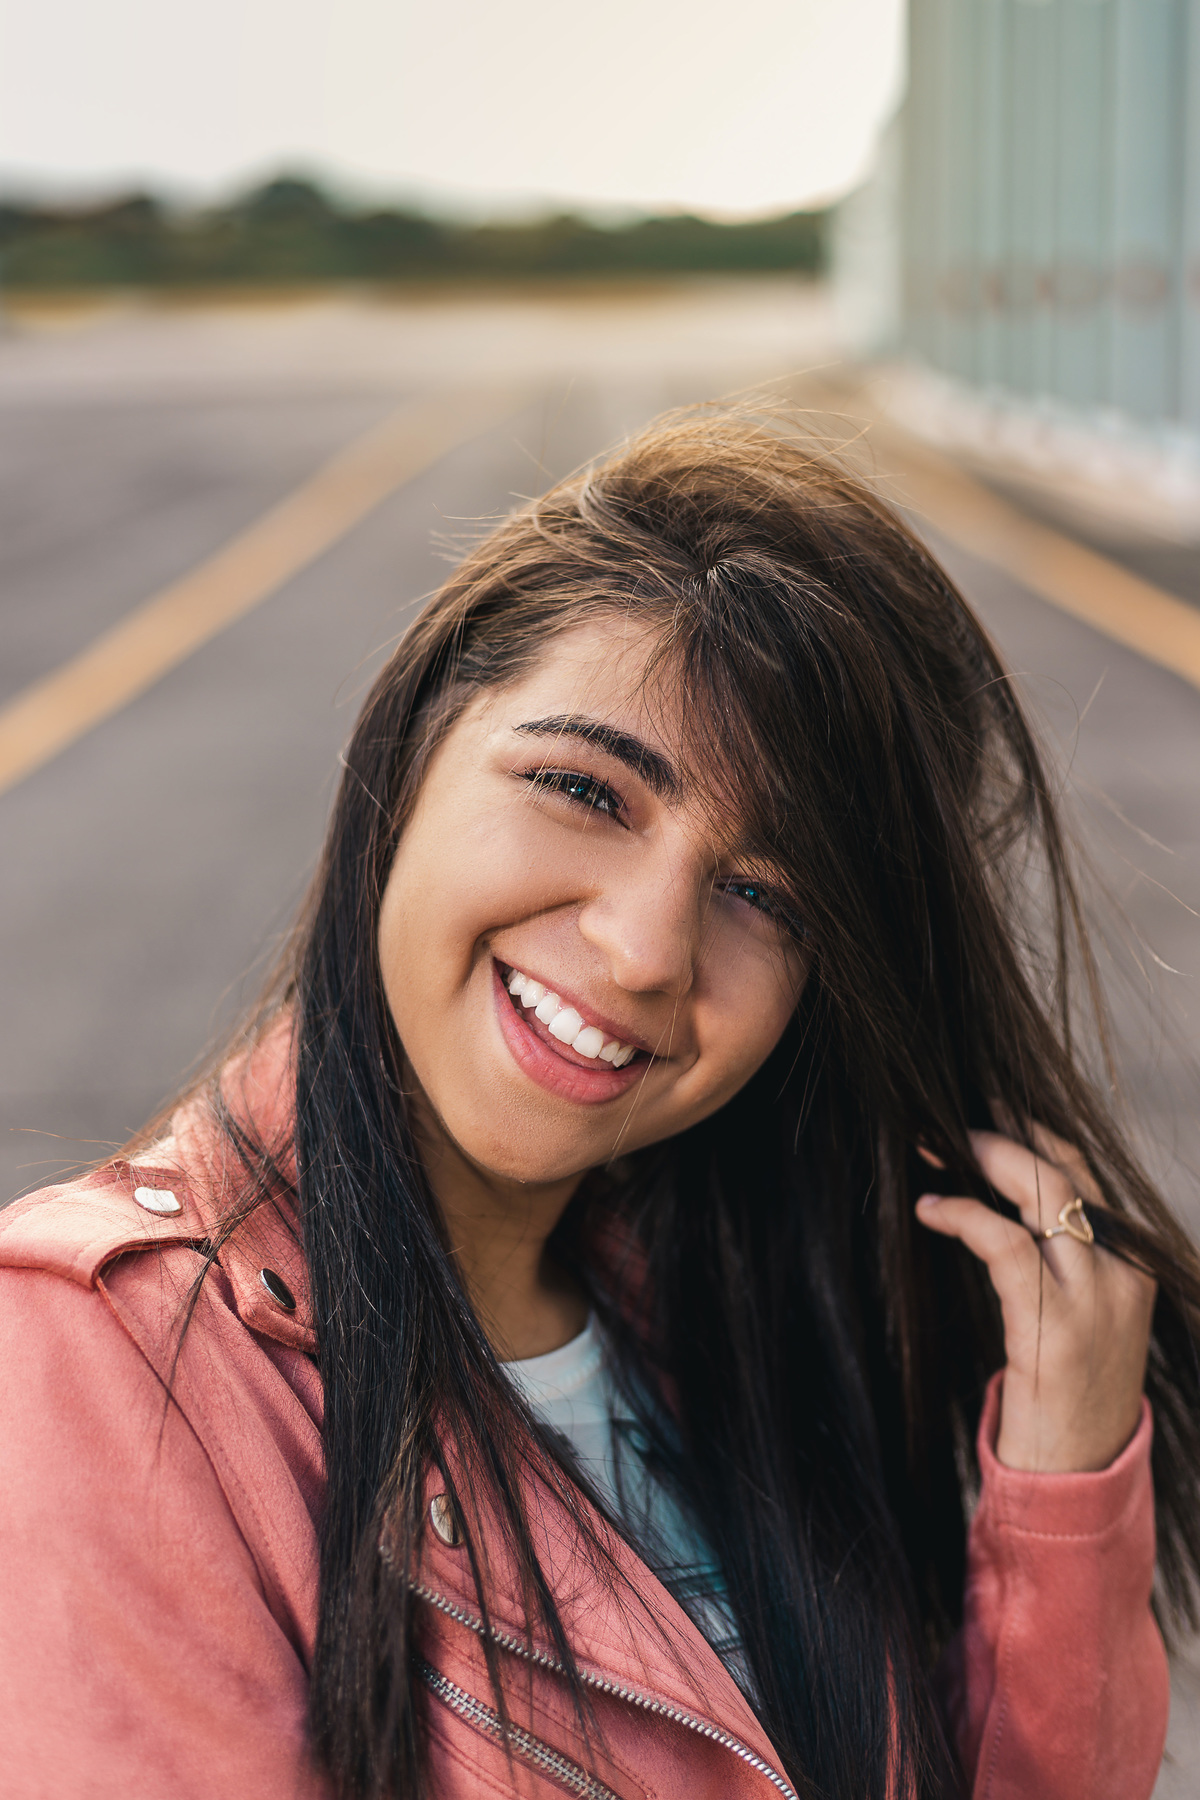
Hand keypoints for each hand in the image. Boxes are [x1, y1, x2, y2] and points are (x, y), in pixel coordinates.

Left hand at [916, 1124, 1155, 1472]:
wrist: (1080, 1476)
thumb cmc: (1067, 1389)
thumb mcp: (1081, 1311)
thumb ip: (1059, 1255)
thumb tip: (1003, 1191)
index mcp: (1135, 1261)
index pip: (1084, 1169)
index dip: (1030, 1130)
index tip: (983, 1108)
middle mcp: (1124, 1271)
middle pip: (1065, 1167)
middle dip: (1004, 1131)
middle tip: (946, 1115)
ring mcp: (1095, 1298)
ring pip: (1043, 1191)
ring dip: (983, 1157)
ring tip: (933, 1147)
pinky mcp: (1056, 1327)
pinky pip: (1005, 1244)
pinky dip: (963, 1215)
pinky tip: (930, 1208)